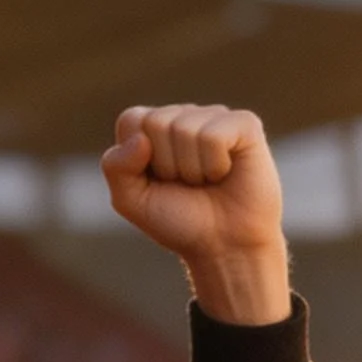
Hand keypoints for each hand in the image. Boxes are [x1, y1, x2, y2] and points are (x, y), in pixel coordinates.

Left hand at [101, 104, 288, 324]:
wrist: (223, 246)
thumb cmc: (177, 220)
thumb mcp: (131, 200)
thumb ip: (116, 167)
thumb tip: (141, 139)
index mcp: (153, 127)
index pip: (132, 120)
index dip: (138, 160)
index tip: (157, 180)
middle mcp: (184, 114)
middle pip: (157, 122)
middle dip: (166, 165)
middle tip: (185, 183)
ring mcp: (216, 116)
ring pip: (185, 129)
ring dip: (192, 170)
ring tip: (205, 181)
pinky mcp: (245, 124)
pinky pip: (214, 136)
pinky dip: (215, 166)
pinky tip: (225, 172)